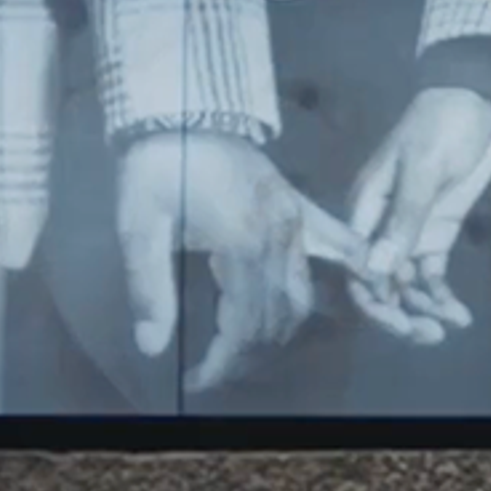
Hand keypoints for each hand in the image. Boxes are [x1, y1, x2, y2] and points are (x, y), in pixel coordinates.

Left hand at [115, 132, 363, 393]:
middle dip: (245, 355)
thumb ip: (148, 287)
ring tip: (241, 350)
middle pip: (276, 321)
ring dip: (276, 333)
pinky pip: (334, 253)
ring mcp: (296, 224)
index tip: (196, 381)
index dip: (221, 362)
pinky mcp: (299, 210)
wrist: (183, 108)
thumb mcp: (140, 223)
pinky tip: (351, 300)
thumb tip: (152, 345)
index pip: (243, 325)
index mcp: (242, 243)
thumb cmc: (157, 164)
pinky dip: (339, 283)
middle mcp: (280, 239)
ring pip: (301, 299)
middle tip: (212, 370)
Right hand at [343, 86, 490, 345]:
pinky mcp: (437, 234)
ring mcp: (410, 233)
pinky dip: (443, 296)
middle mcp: (381, 227)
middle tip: (426, 335)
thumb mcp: (422, 170)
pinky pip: (433, 274)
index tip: (395, 316)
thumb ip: (402, 221)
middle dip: (399, 312)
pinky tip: (460, 316)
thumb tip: (376, 270)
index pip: (356, 263)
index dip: (371, 295)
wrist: (477, 101)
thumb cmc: (441, 126)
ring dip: (424, 309)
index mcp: (365, 209)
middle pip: (380, 282)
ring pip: (407, 285)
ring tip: (449, 327)